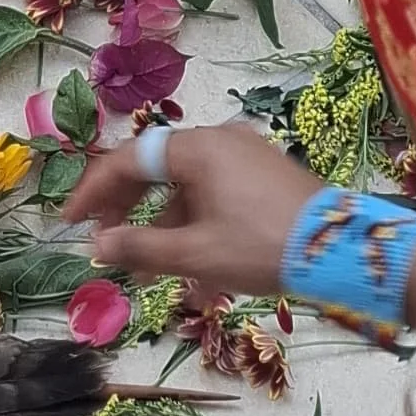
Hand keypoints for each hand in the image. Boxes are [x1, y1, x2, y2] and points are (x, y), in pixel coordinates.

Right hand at [63, 120, 320, 302]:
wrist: (346, 251)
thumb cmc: (264, 247)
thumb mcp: (196, 254)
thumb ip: (140, 248)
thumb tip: (97, 246)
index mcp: (197, 149)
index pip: (127, 161)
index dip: (93, 193)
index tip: (69, 223)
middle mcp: (220, 141)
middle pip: (155, 169)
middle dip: (126, 211)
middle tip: (104, 244)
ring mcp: (247, 156)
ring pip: (187, 188)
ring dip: (163, 229)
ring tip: (149, 274)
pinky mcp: (267, 176)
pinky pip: (216, 196)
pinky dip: (197, 227)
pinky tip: (196, 275)